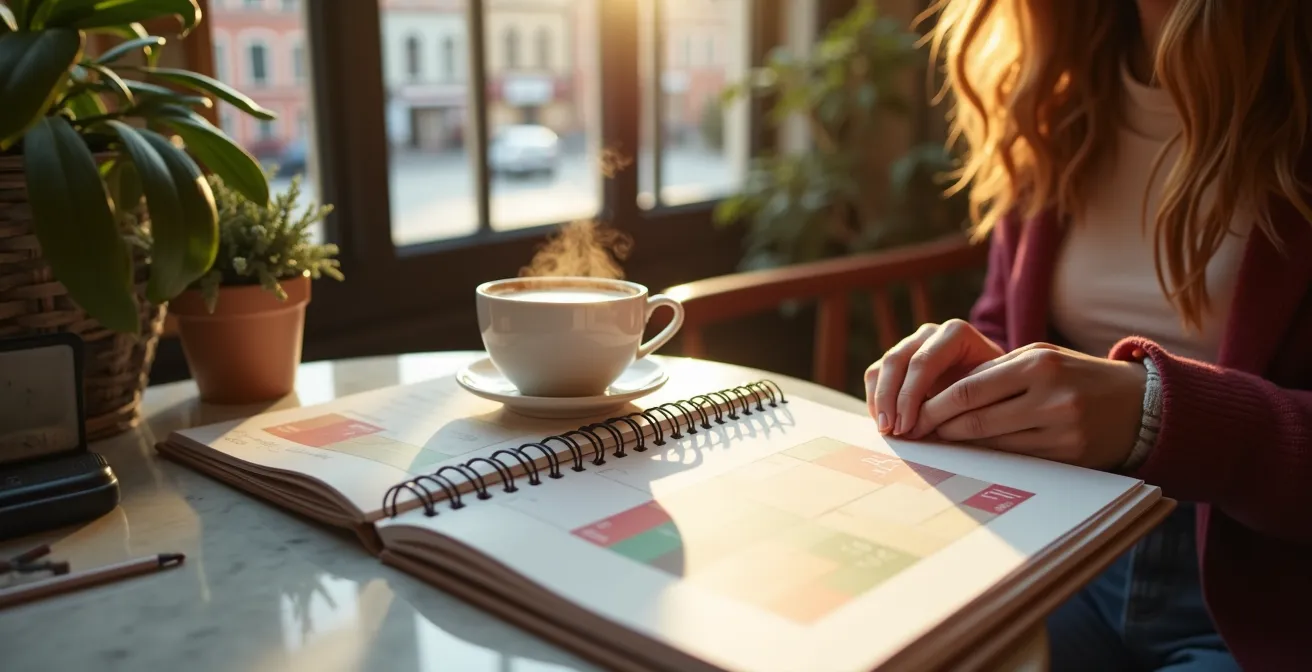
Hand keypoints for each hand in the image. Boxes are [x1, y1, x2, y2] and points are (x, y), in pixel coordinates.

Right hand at [864, 319, 1004, 435]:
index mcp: (955, 334)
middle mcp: (930, 333)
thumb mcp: (988, 393)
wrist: (993, 381)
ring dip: (879, 400)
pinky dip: (875, 400)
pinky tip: (883, 423)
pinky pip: (875, 375)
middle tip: (891, 431)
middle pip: (897, 361)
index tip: (907, 427)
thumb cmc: (994, 389)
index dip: (910, 395)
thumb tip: (931, 428)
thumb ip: (961, 403)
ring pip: (882, 367)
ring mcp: (911, 343)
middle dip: (890, 399)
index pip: (923, 362)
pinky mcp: (897, 358)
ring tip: (885, 430)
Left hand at [906, 343, 1147, 469]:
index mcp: (1037, 364)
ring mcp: (1061, 428)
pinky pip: (1016, 458)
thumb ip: (996, 372)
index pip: (969, 389)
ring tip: (938, 442)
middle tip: (916, 433)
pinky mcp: (1069, 455)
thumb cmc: (1077, 375)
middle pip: (975, 419)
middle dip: (940, 428)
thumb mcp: (1040, 358)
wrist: (1138, 404)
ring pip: (993, 442)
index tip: (913, 414)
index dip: (935, 406)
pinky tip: (974, 453)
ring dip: (961, 445)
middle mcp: (1049, 396)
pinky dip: (989, 455)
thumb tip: (944, 395)